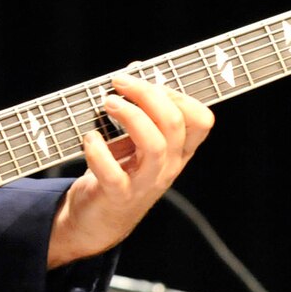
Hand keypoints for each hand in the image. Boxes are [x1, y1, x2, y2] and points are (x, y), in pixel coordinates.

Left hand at [46, 72, 214, 267]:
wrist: (97, 222)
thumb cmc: (119, 173)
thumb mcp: (135, 141)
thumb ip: (139, 109)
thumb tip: (135, 69)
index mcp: (178, 151)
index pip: (201, 119)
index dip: (176, 93)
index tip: (148, 81)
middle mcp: (168, 166)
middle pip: (175, 123)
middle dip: (147, 94)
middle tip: (119, 83)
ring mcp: (145, 183)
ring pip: (154, 146)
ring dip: (130, 116)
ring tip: (108, 103)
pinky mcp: (117, 196)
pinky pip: (113, 173)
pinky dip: (98, 150)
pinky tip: (89, 138)